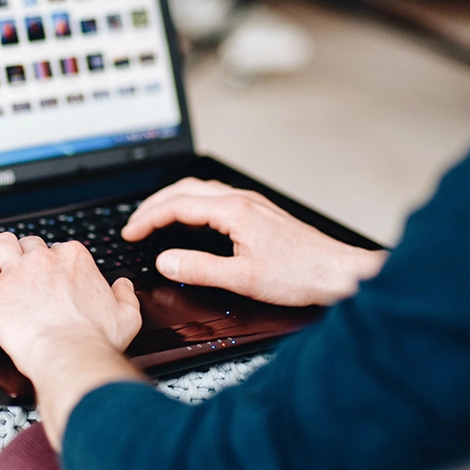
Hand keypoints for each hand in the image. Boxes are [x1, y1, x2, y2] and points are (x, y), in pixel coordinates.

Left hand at [0, 233, 144, 449]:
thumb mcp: (127, 316)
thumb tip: (122, 285)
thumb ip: (126, 296)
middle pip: (29, 244)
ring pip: (0, 243)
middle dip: (25, 258)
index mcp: (75, 259)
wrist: (70, 355)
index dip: (52, 266)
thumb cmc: (95, 340)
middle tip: (23, 279)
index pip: (58, 249)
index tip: (50, 283)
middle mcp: (44, 259)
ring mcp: (18, 271)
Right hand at [122, 178, 386, 306]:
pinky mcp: (259, 213)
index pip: (177, 205)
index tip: (131, 232)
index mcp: (233, 210)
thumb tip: (165, 262)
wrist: (339, 272)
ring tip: (155, 219)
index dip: (148, 218)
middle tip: (135, 224)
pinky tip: (192, 222)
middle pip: (184, 190)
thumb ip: (199, 269)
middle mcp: (241, 201)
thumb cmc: (300, 274)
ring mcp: (251, 204)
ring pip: (200, 191)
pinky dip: (191, 206)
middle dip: (154, 205)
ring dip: (172, 202)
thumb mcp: (242, 279)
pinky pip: (214, 199)